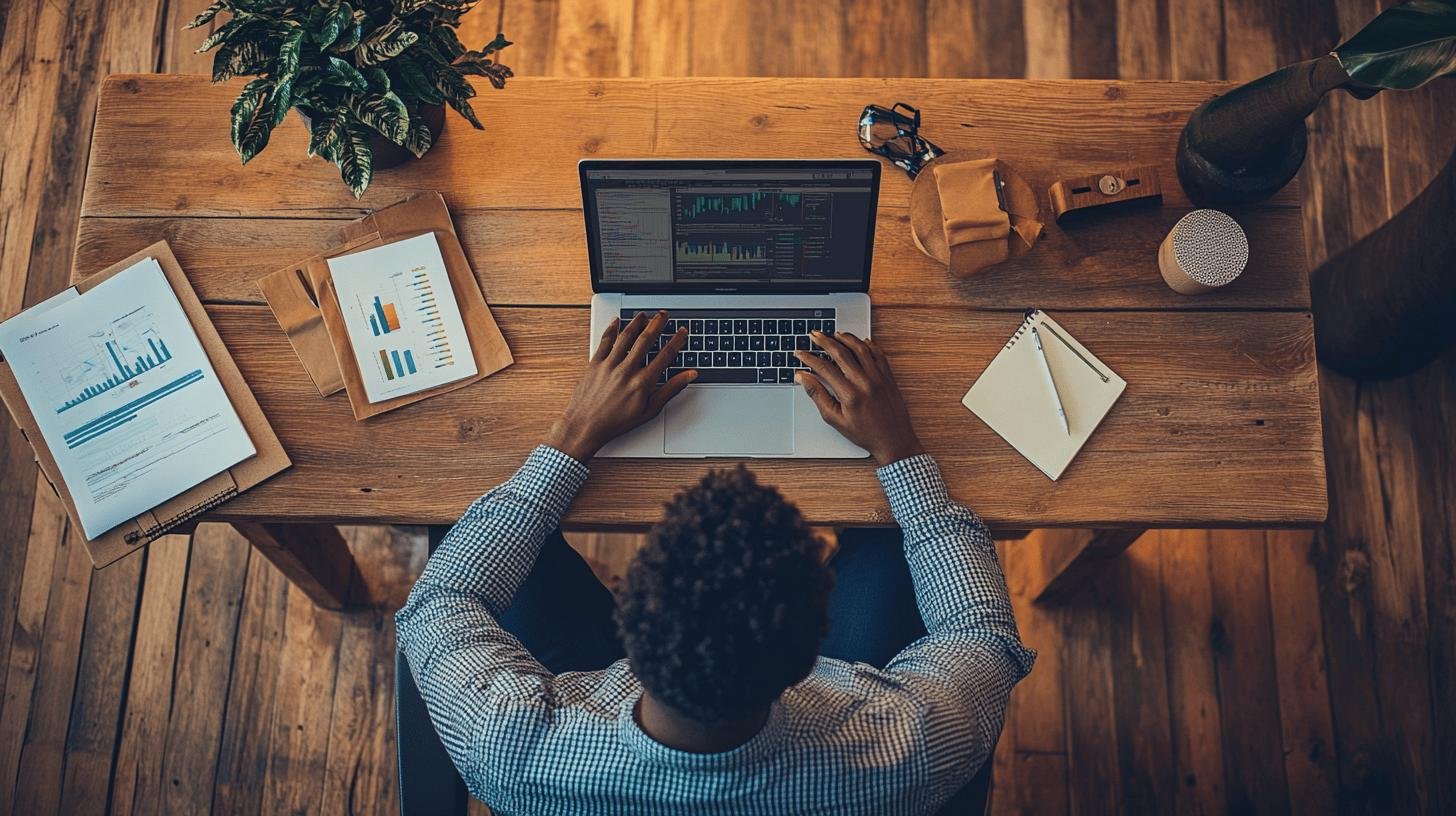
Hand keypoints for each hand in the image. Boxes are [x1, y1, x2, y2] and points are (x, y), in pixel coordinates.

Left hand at [546, 311, 695, 461]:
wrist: (586, 426)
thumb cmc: (617, 422)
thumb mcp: (649, 411)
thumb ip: (670, 390)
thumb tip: (688, 376)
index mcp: (642, 382)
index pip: (665, 355)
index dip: (676, 341)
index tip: (682, 332)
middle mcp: (626, 370)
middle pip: (646, 340)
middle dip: (657, 324)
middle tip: (664, 315)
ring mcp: (609, 365)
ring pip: (626, 337)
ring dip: (636, 322)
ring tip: (644, 315)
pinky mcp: (595, 364)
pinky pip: (605, 341)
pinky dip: (611, 329)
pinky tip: (616, 321)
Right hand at [794, 331, 924, 465]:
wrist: (893, 440)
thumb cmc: (864, 433)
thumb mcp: (835, 419)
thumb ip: (818, 396)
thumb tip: (803, 378)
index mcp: (849, 394)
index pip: (824, 368)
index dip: (809, 358)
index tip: (800, 353)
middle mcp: (864, 382)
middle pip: (841, 353)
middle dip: (824, 341)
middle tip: (814, 335)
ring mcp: (878, 377)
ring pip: (860, 348)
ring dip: (845, 338)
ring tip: (834, 334)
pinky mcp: (888, 376)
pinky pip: (878, 354)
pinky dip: (868, 344)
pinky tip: (860, 341)